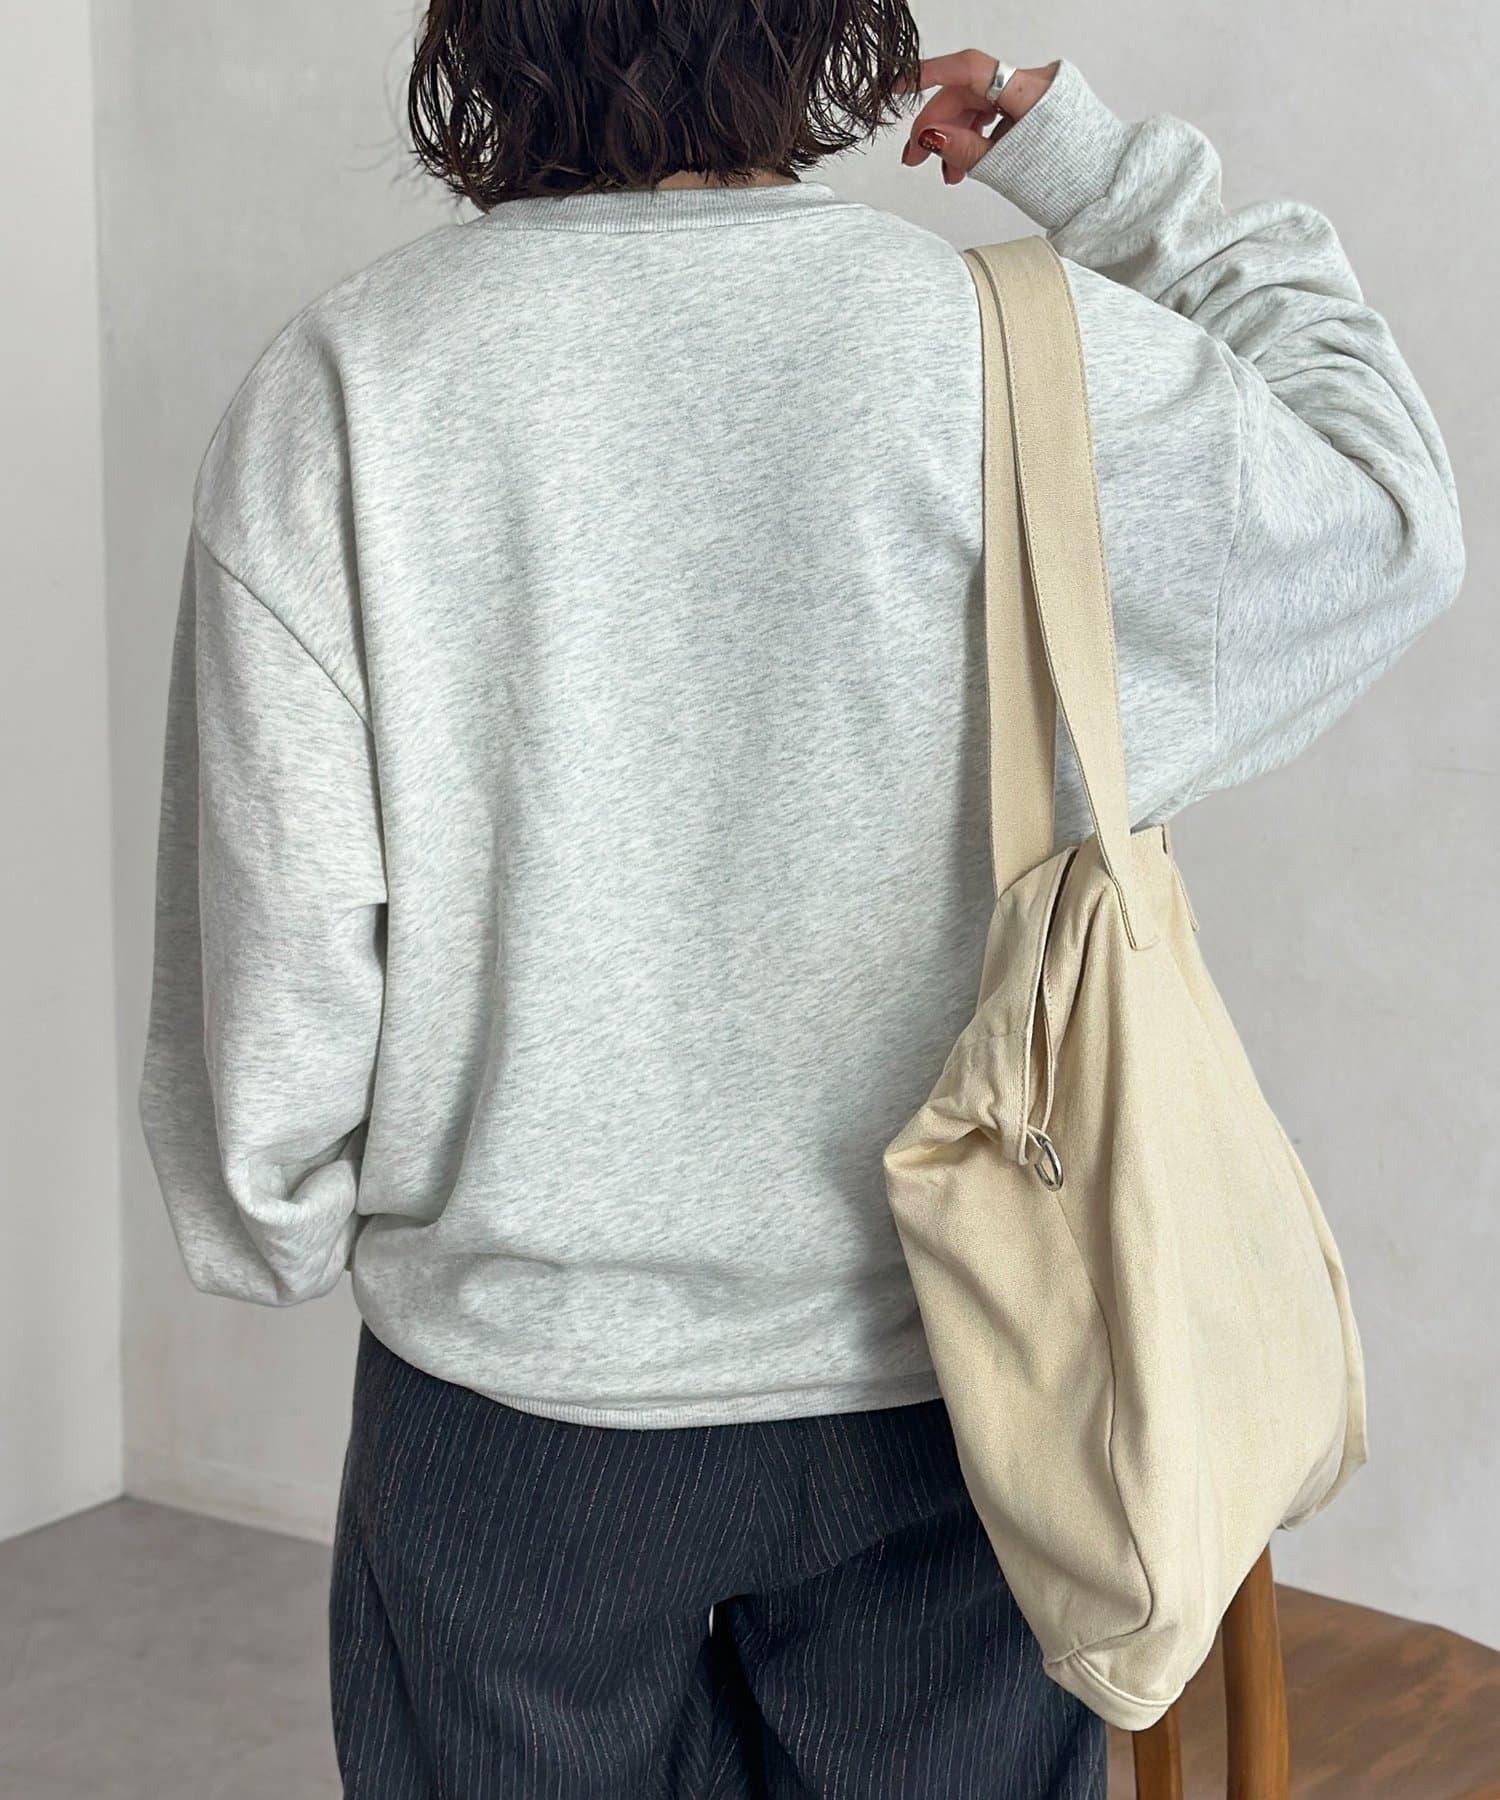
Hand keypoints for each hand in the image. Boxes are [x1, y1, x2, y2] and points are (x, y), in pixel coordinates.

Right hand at [897, 54, 1058, 184]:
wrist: (1108, 191)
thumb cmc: (1069, 181)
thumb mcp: (1007, 168)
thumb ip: (964, 149)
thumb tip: (927, 136)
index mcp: (1031, 91)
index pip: (970, 70)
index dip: (930, 74)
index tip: (900, 86)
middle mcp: (1033, 84)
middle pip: (970, 93)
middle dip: (938, 126)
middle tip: (915, 160)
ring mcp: (1036, 95)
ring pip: (980, 107)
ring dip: (956, 137)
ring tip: (947, 175)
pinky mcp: (1036, 109)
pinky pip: (997, 116)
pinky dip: (978, 138)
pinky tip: (965, 166)